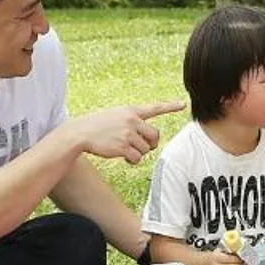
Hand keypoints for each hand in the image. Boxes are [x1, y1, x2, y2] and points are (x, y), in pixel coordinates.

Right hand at [66, 100, 182, 163]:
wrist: (81, 133)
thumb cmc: (99, 125)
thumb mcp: (117, 116)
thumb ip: (134, 122)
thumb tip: (149, 141)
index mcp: (131, 111)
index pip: (155, 108)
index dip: (170, 106)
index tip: (183, 104)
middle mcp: (132, 120)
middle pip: (155, 135)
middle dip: (151, 143)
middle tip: (142, 146)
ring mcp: (127, 133)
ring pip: (146, 149)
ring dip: (138, 153)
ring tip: (126, 149)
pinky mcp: (122, 147)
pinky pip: (138, 158)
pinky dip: (133, 160)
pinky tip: (124, 157)